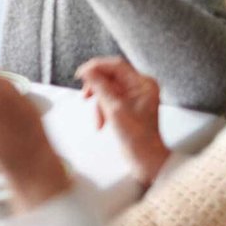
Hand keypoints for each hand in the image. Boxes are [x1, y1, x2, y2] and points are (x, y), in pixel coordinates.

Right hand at [76, 57, 169, 185]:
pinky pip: (108, 99)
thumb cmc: (136, 137)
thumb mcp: (114, 109)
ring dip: (98, 103)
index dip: (96, 67)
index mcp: (143, 84)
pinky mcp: (127, 105)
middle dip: (96, 89)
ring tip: (97, 119)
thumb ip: (100, 87)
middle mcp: (140, 86)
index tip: (80, 74)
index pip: (116, 65)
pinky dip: (101, 109)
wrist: (145, 159)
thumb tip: (87, 70)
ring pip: (106, 89)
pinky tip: (101, 123)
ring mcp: (133, 96)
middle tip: (85, 96)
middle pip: (110, 76)